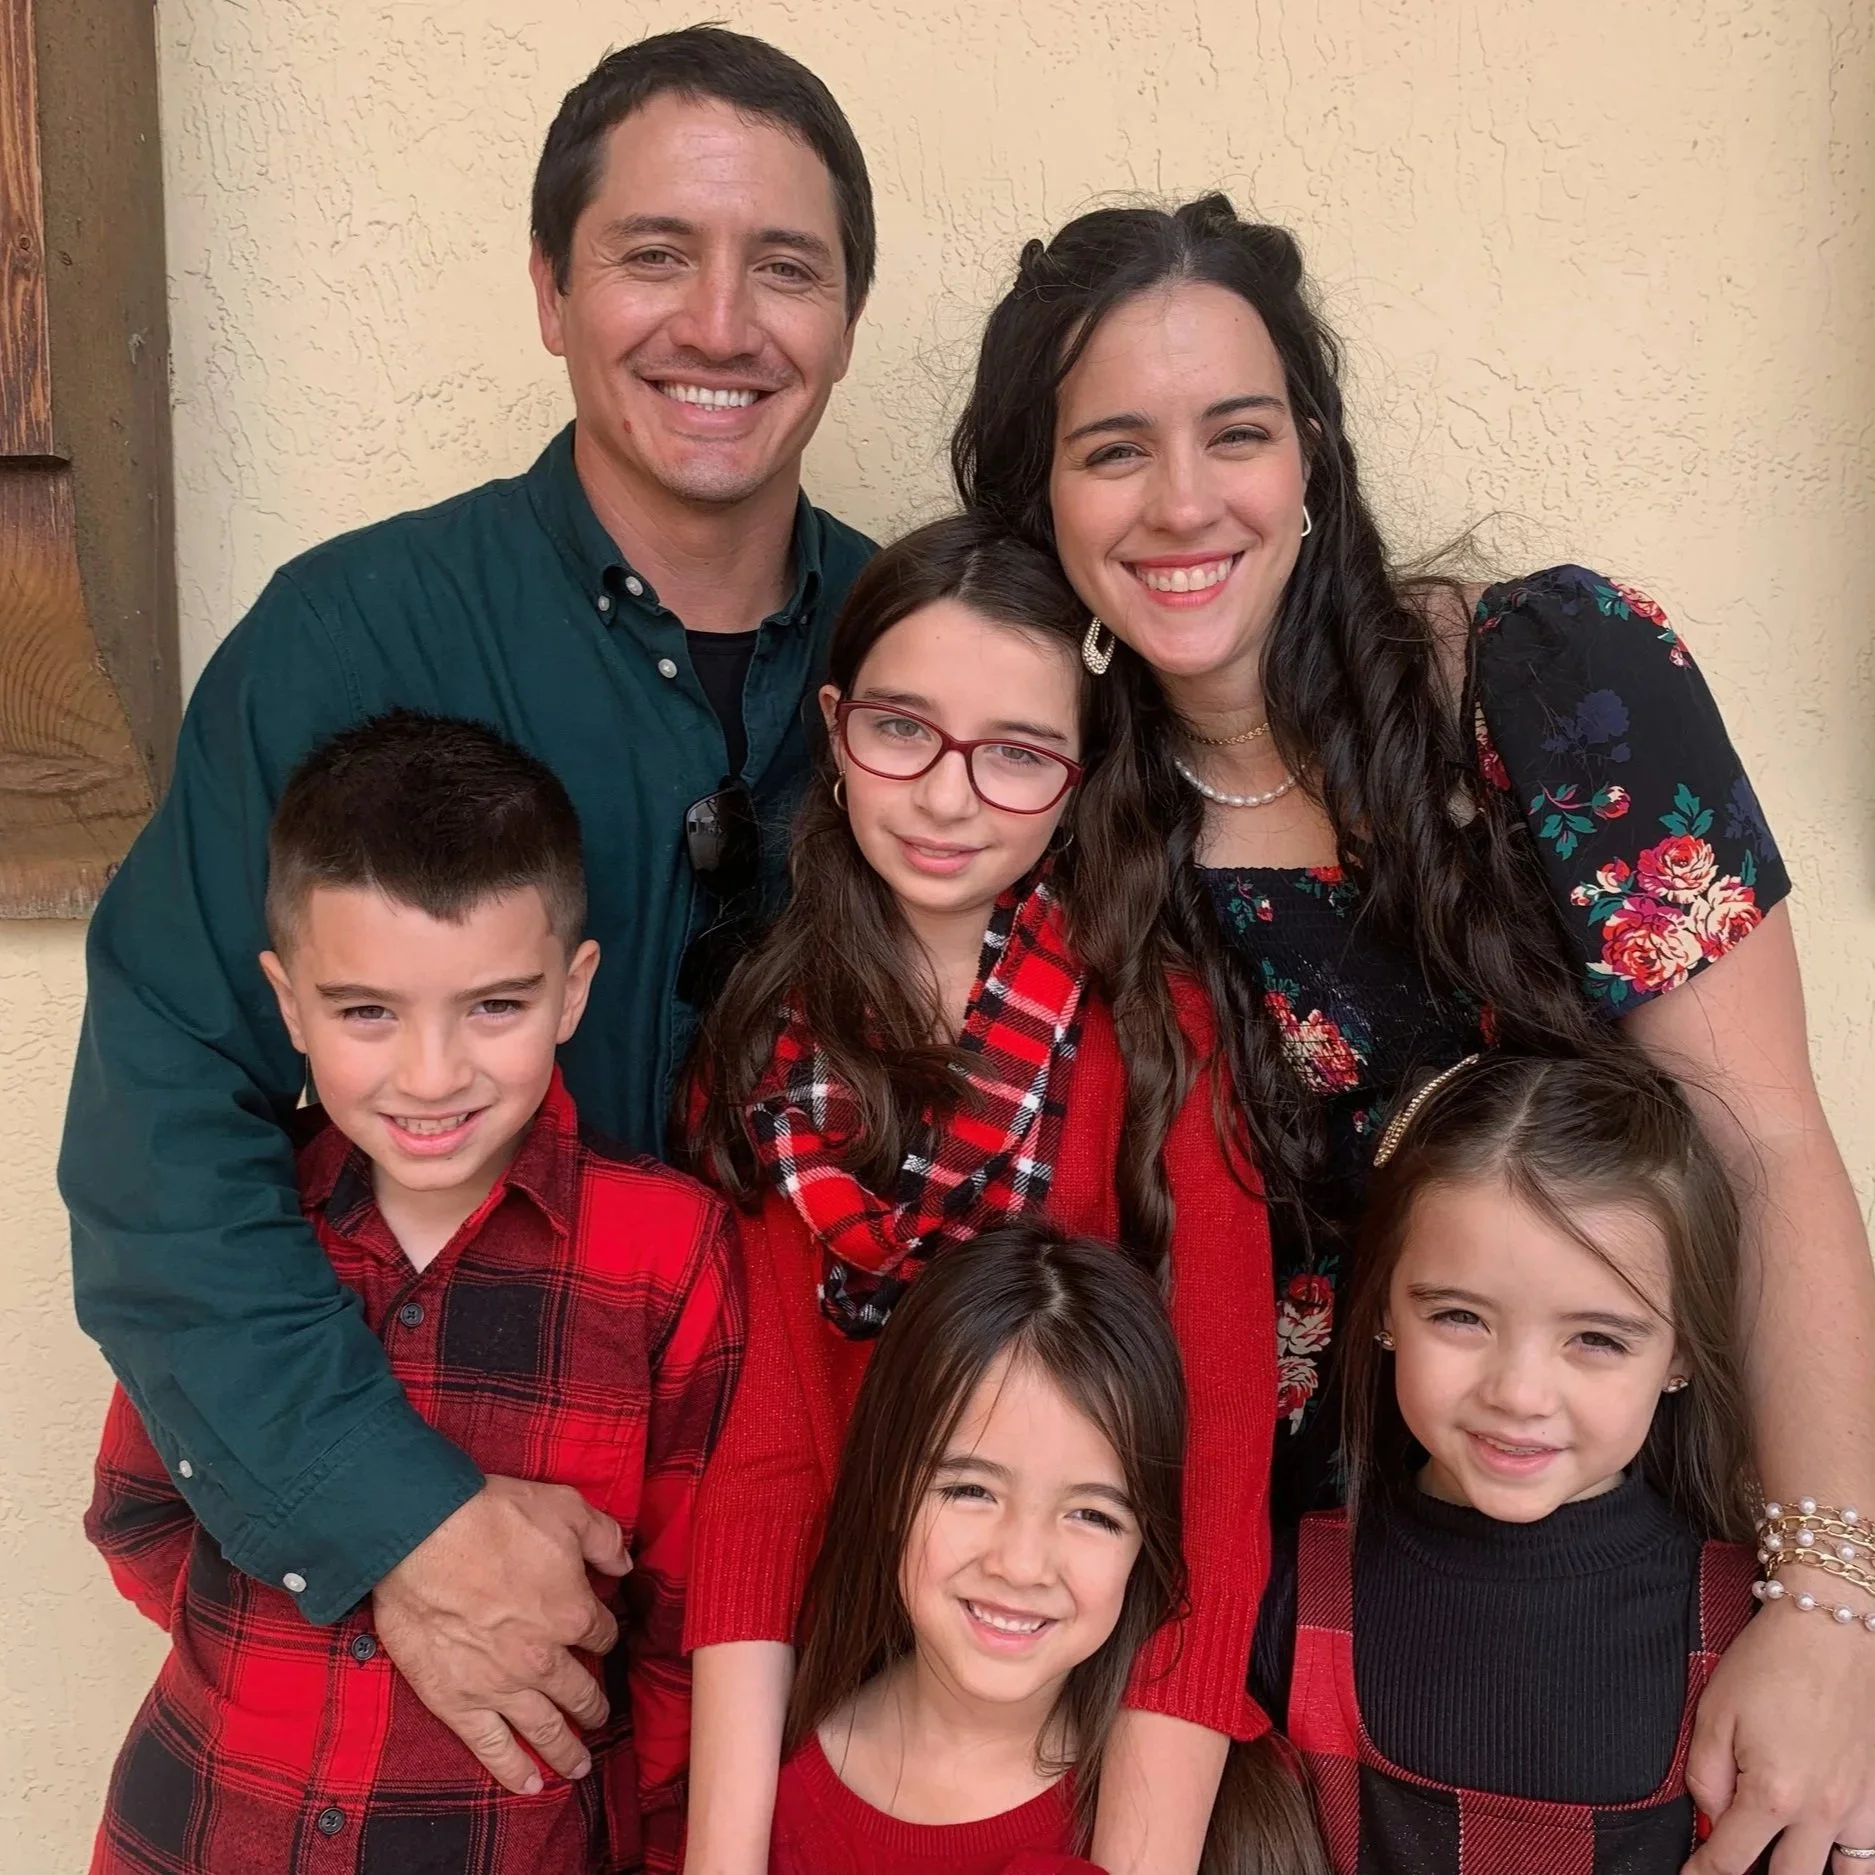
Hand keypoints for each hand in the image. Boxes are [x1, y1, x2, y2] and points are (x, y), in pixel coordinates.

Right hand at [371, 1475, 630, 1793]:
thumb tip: (625, 1564)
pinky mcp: (457, 1701)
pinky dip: (512, 1770)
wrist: (423, 1537)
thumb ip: (604, 1538)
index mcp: (573, 1613)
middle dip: (594, 1705)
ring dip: (567, 1750)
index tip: (602, 1635)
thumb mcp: (566, 1508)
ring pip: (546, 1729)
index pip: (602, 1634)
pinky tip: (531, 1786)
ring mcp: (501, 1686)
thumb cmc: (494, 1517)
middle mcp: (543, 1659)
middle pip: (580, 1691)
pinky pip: (492, 1747)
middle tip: (601, 1716)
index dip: (605, 1633)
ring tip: (580, 1766)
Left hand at [1684, 1600, 1874, 1874]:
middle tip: (1736, 1867)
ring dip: (1809, 1873)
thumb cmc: (1768, 1664)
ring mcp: (1861, 1811)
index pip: (1730, 1859)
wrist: (1832, 1631)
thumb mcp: (1714, 1713)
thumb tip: (1711, 1818)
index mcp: (1772, 1794)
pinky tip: (1832, 1855)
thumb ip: (1705, 1777)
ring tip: (1785, 1861)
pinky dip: (1853, 1861)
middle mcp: (1821, 1814)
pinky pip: (1872, 1854)